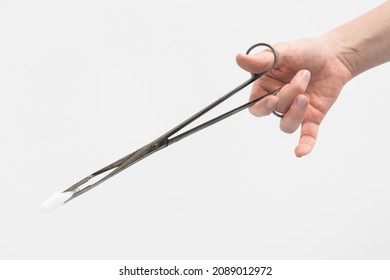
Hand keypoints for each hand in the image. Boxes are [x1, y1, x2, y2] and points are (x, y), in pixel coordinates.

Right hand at [236, 37, 351, 156]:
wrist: (334, 55)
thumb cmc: (305, 51)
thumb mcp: (283, 52)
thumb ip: (262, 59)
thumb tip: (239, 58)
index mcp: (265, 87)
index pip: (254, 105)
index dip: (261, 106)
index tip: (272, 99)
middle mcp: (277, 101)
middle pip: (272, 112)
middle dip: (286, 98)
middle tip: (302, 79)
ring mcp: (294, 111)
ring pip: (287, 125)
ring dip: (297, 112)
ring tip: (308, 93)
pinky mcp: (312, 118)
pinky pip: (306, 136)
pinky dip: (304, 145)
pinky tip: (300, 153)